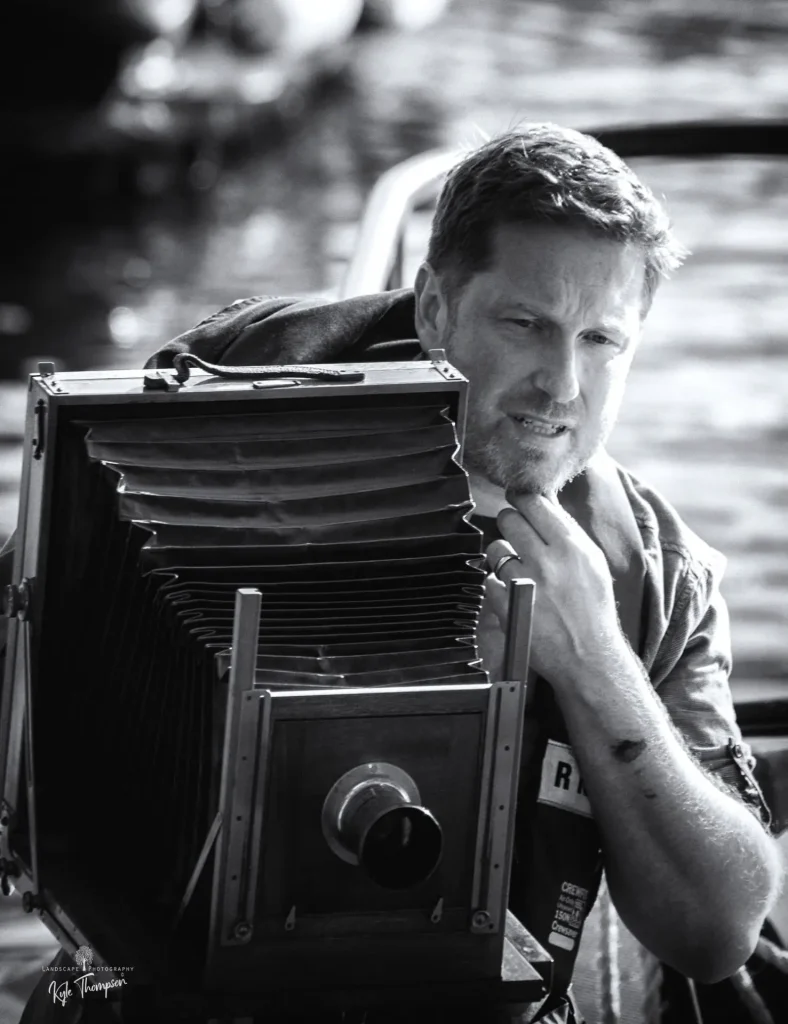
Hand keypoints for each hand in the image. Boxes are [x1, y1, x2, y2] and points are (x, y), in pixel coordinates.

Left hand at [485, 493, 623, 687]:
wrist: (588, 655)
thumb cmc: (592, 608)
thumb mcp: (592, 562)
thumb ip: (567, 532)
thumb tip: (543, 503)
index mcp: (572, 546)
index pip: (534, 503)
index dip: (521, 498)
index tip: (517, 500)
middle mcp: (548, 560)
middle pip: (509, 519)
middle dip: (509, 524)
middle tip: (516, 536)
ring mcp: (525, 582)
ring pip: (495, 548)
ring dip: (501, 557)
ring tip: (518, 571)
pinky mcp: (507, 604)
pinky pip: (487, 580)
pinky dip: (497, 586)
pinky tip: (513, 594)